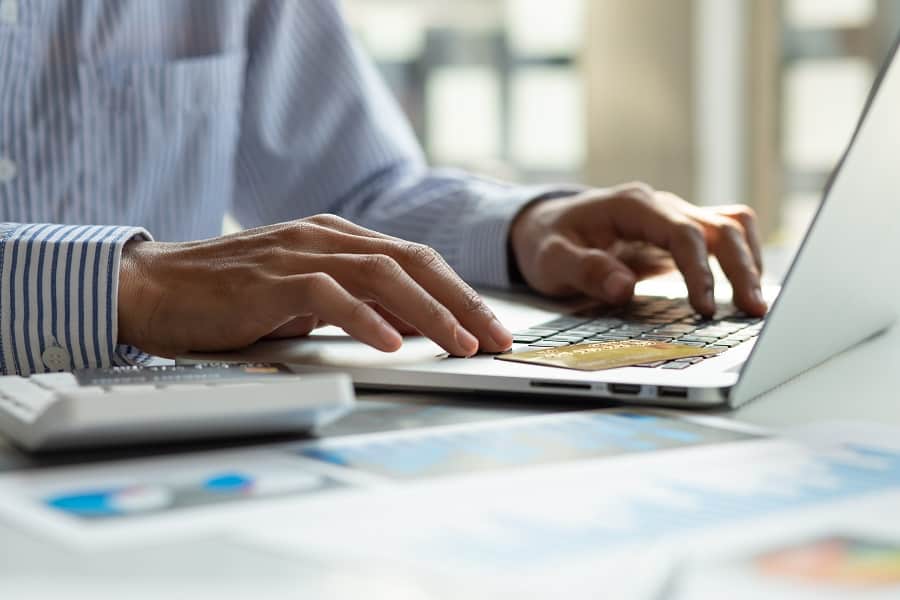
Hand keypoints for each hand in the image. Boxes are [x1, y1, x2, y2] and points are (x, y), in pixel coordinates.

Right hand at [118, 215, 512, 357]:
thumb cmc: (232, 295)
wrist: (156, 286)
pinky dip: (365, 320)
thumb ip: (353, 299)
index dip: (460, 292)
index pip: (416, 259)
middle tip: (496, 338)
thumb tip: (408, 326)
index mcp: (338, 237)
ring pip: (382, 274)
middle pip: (413, 262)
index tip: (491, 327)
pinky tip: (391, 345)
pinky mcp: (271, 279)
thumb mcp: (304, 294)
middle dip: (463, 301)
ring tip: (459, 344)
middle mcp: (326, 237)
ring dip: (429, 312)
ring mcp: (299, 254)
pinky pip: (329, 296)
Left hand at [509, 183, 766, 316]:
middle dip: (741, 268)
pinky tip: (745, 290)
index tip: (705, 308)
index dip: (699, 270)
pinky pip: (725, 236)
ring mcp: (674, 218)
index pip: (681, 232)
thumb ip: (584, 270)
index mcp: (631, 206)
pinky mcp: (680, 235)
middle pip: (720, 227)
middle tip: (753, 310)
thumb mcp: (551, 258)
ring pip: (731, 228)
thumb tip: (624, 288)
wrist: (546, 226)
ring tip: (756, 306)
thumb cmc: (548, 241)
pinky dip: (742, 258)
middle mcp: (660, 207)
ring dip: (750, 263)